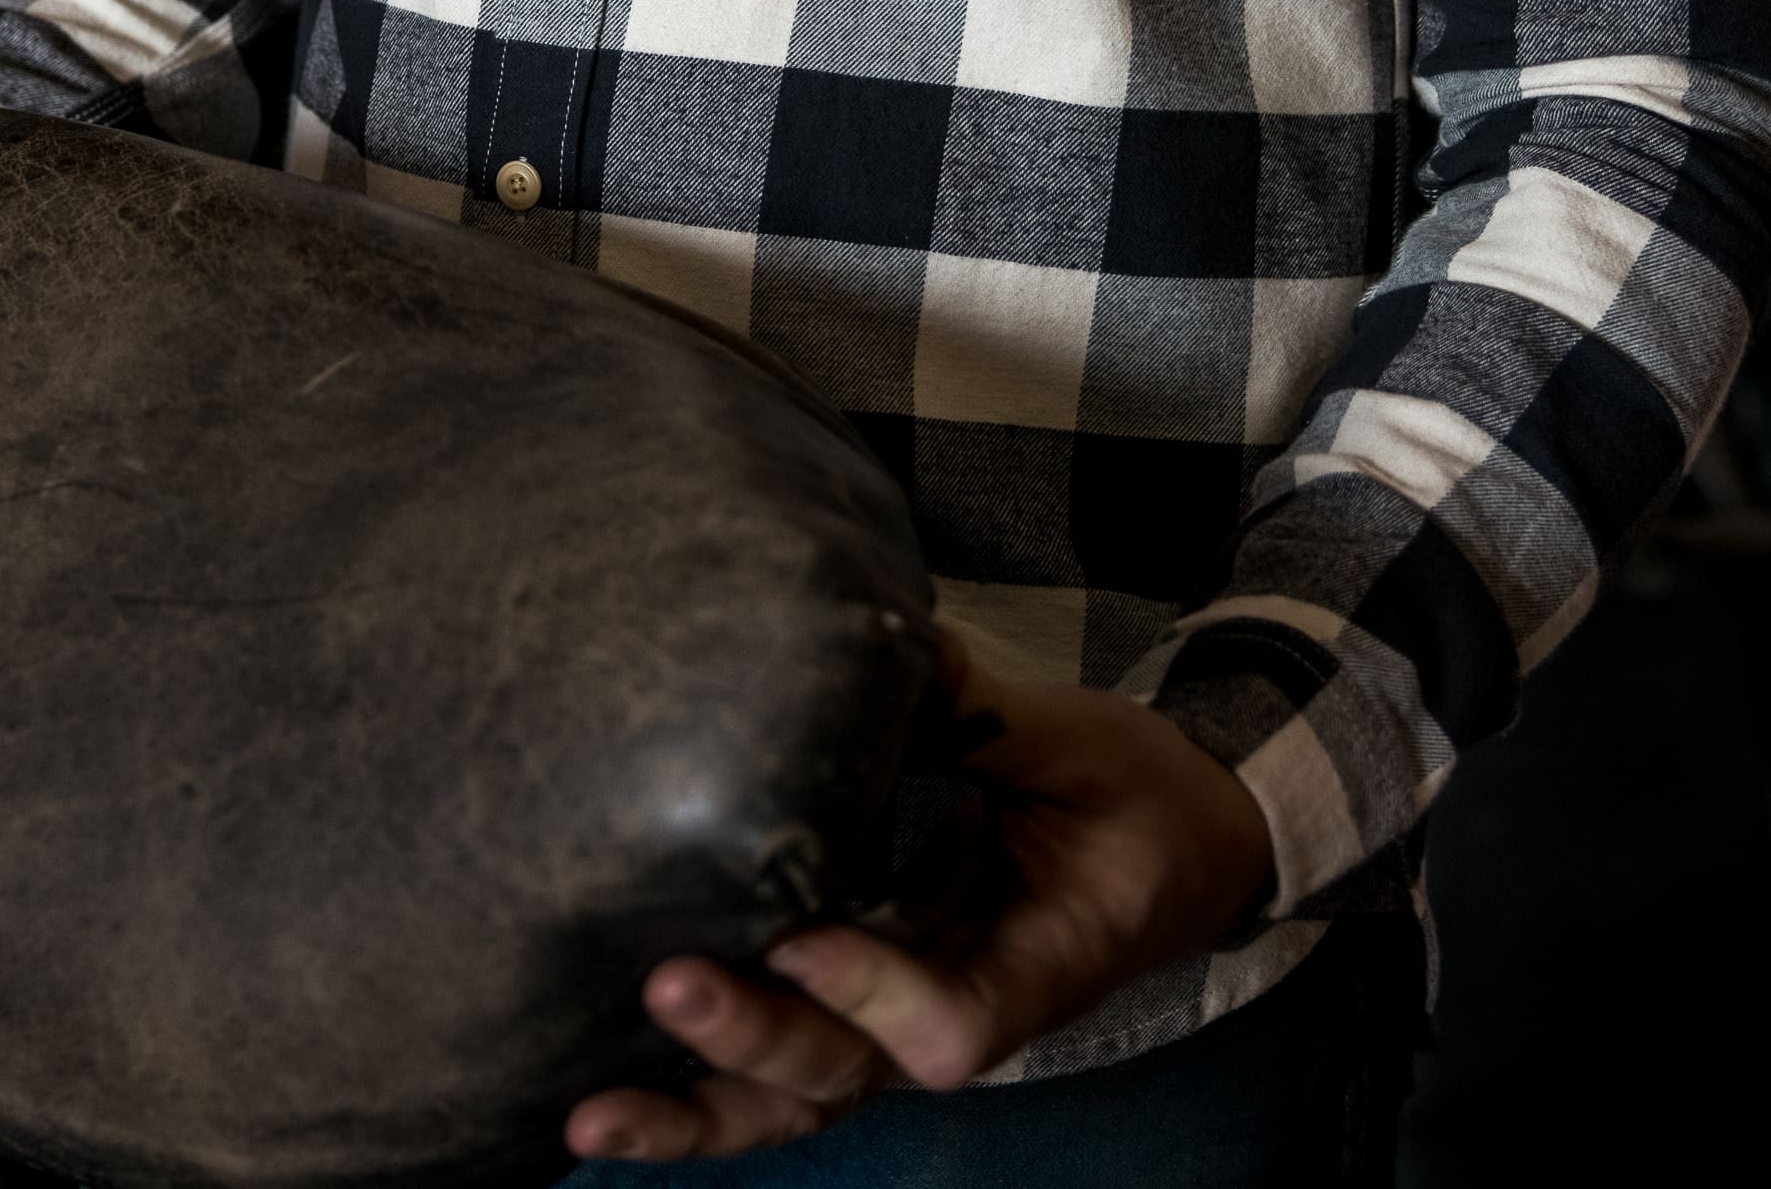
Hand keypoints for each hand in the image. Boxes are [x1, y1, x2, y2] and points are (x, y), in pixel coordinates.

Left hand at [563, 636, 1274, 1159]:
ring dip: (695, 1114)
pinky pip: (781, 1075)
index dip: (872, 994)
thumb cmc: (1136, 796)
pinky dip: (697, 1099)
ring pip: (796, 1102)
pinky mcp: (863, 1009)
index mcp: (1035, 964)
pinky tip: (601, 1110)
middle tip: (672, 981)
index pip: (948, 1027)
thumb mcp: (1085, 748)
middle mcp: (956, 1015)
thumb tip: (899, 651)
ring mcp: (902, 1026)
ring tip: (591, 1118)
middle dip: (752, 1041)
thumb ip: (990, 718)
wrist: (1179, 845)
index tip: (805, 935)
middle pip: (844, 1076)